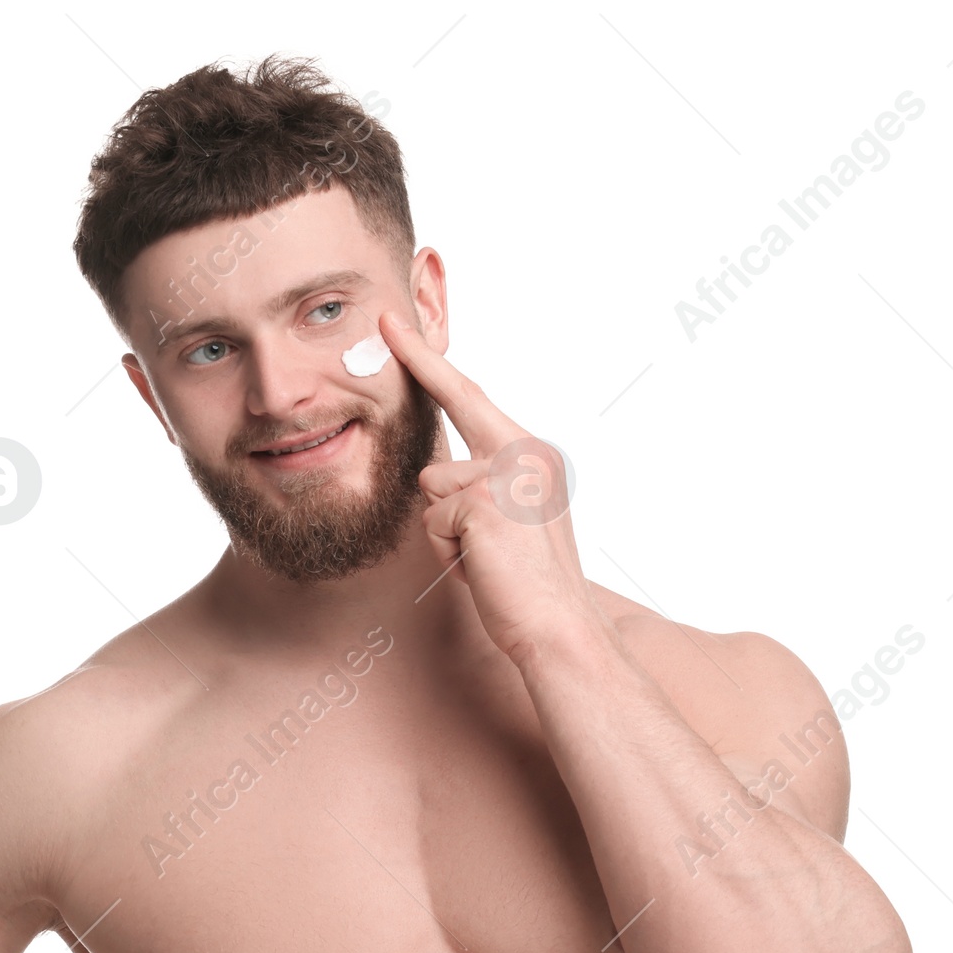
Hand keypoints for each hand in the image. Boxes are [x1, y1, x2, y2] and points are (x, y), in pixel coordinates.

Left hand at [379, 310, 608, 667]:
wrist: (559, 629)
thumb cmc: (527, 587)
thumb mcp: (506, 523)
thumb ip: (478, 487)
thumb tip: (433, 476)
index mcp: (533, 454)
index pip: (471, 397)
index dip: (429, 362)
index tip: (393, 324)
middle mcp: (526, 452)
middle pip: (445, 436)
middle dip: (430, 411)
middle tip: (395, 337)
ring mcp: (508, 474)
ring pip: (432, 489)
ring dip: (446, 534)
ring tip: (486, 561)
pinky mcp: (485, 502)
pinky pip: (434, 522)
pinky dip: (448, 554)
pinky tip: (483, 570)